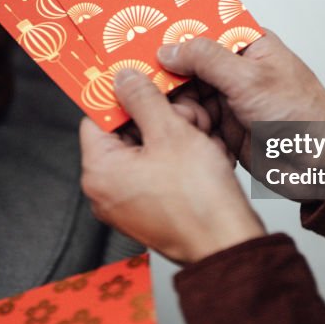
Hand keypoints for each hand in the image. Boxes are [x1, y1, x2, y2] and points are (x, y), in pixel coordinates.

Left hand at [80, 70, 265, 264]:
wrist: (227, 244)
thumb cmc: (199, 201)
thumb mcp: (171, 132)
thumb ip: (143, 99)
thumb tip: (124, 79)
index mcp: (99, 172)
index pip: (97, 117)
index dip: (123, 97)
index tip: (144, 85)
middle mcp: (107, 191)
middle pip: (125, 133)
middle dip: (158, 117)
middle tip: (185, 115)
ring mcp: (128, 203)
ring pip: (147, 150)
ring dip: (175, 135)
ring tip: (201, 136)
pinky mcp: (151, 209)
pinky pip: (159, 171)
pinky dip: (180, 157)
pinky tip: (204, 153)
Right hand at [157, 31, 324, 159]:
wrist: (320, 165)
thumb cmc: (303, 115)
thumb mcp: (250, 78)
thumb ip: (206, 59)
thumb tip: (170, 49)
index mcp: (247, 46)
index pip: (202, 30)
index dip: (174, 33)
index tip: (145, 33)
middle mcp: (234, 71)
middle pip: (185, 64)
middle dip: (165, 72)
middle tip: (136, 72)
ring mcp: (225, 99)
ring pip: (183, 94)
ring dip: (172, 102)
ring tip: (160, 104)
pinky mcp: (220, 127)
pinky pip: (190, 121)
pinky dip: (181, 124)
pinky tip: (173, 124)